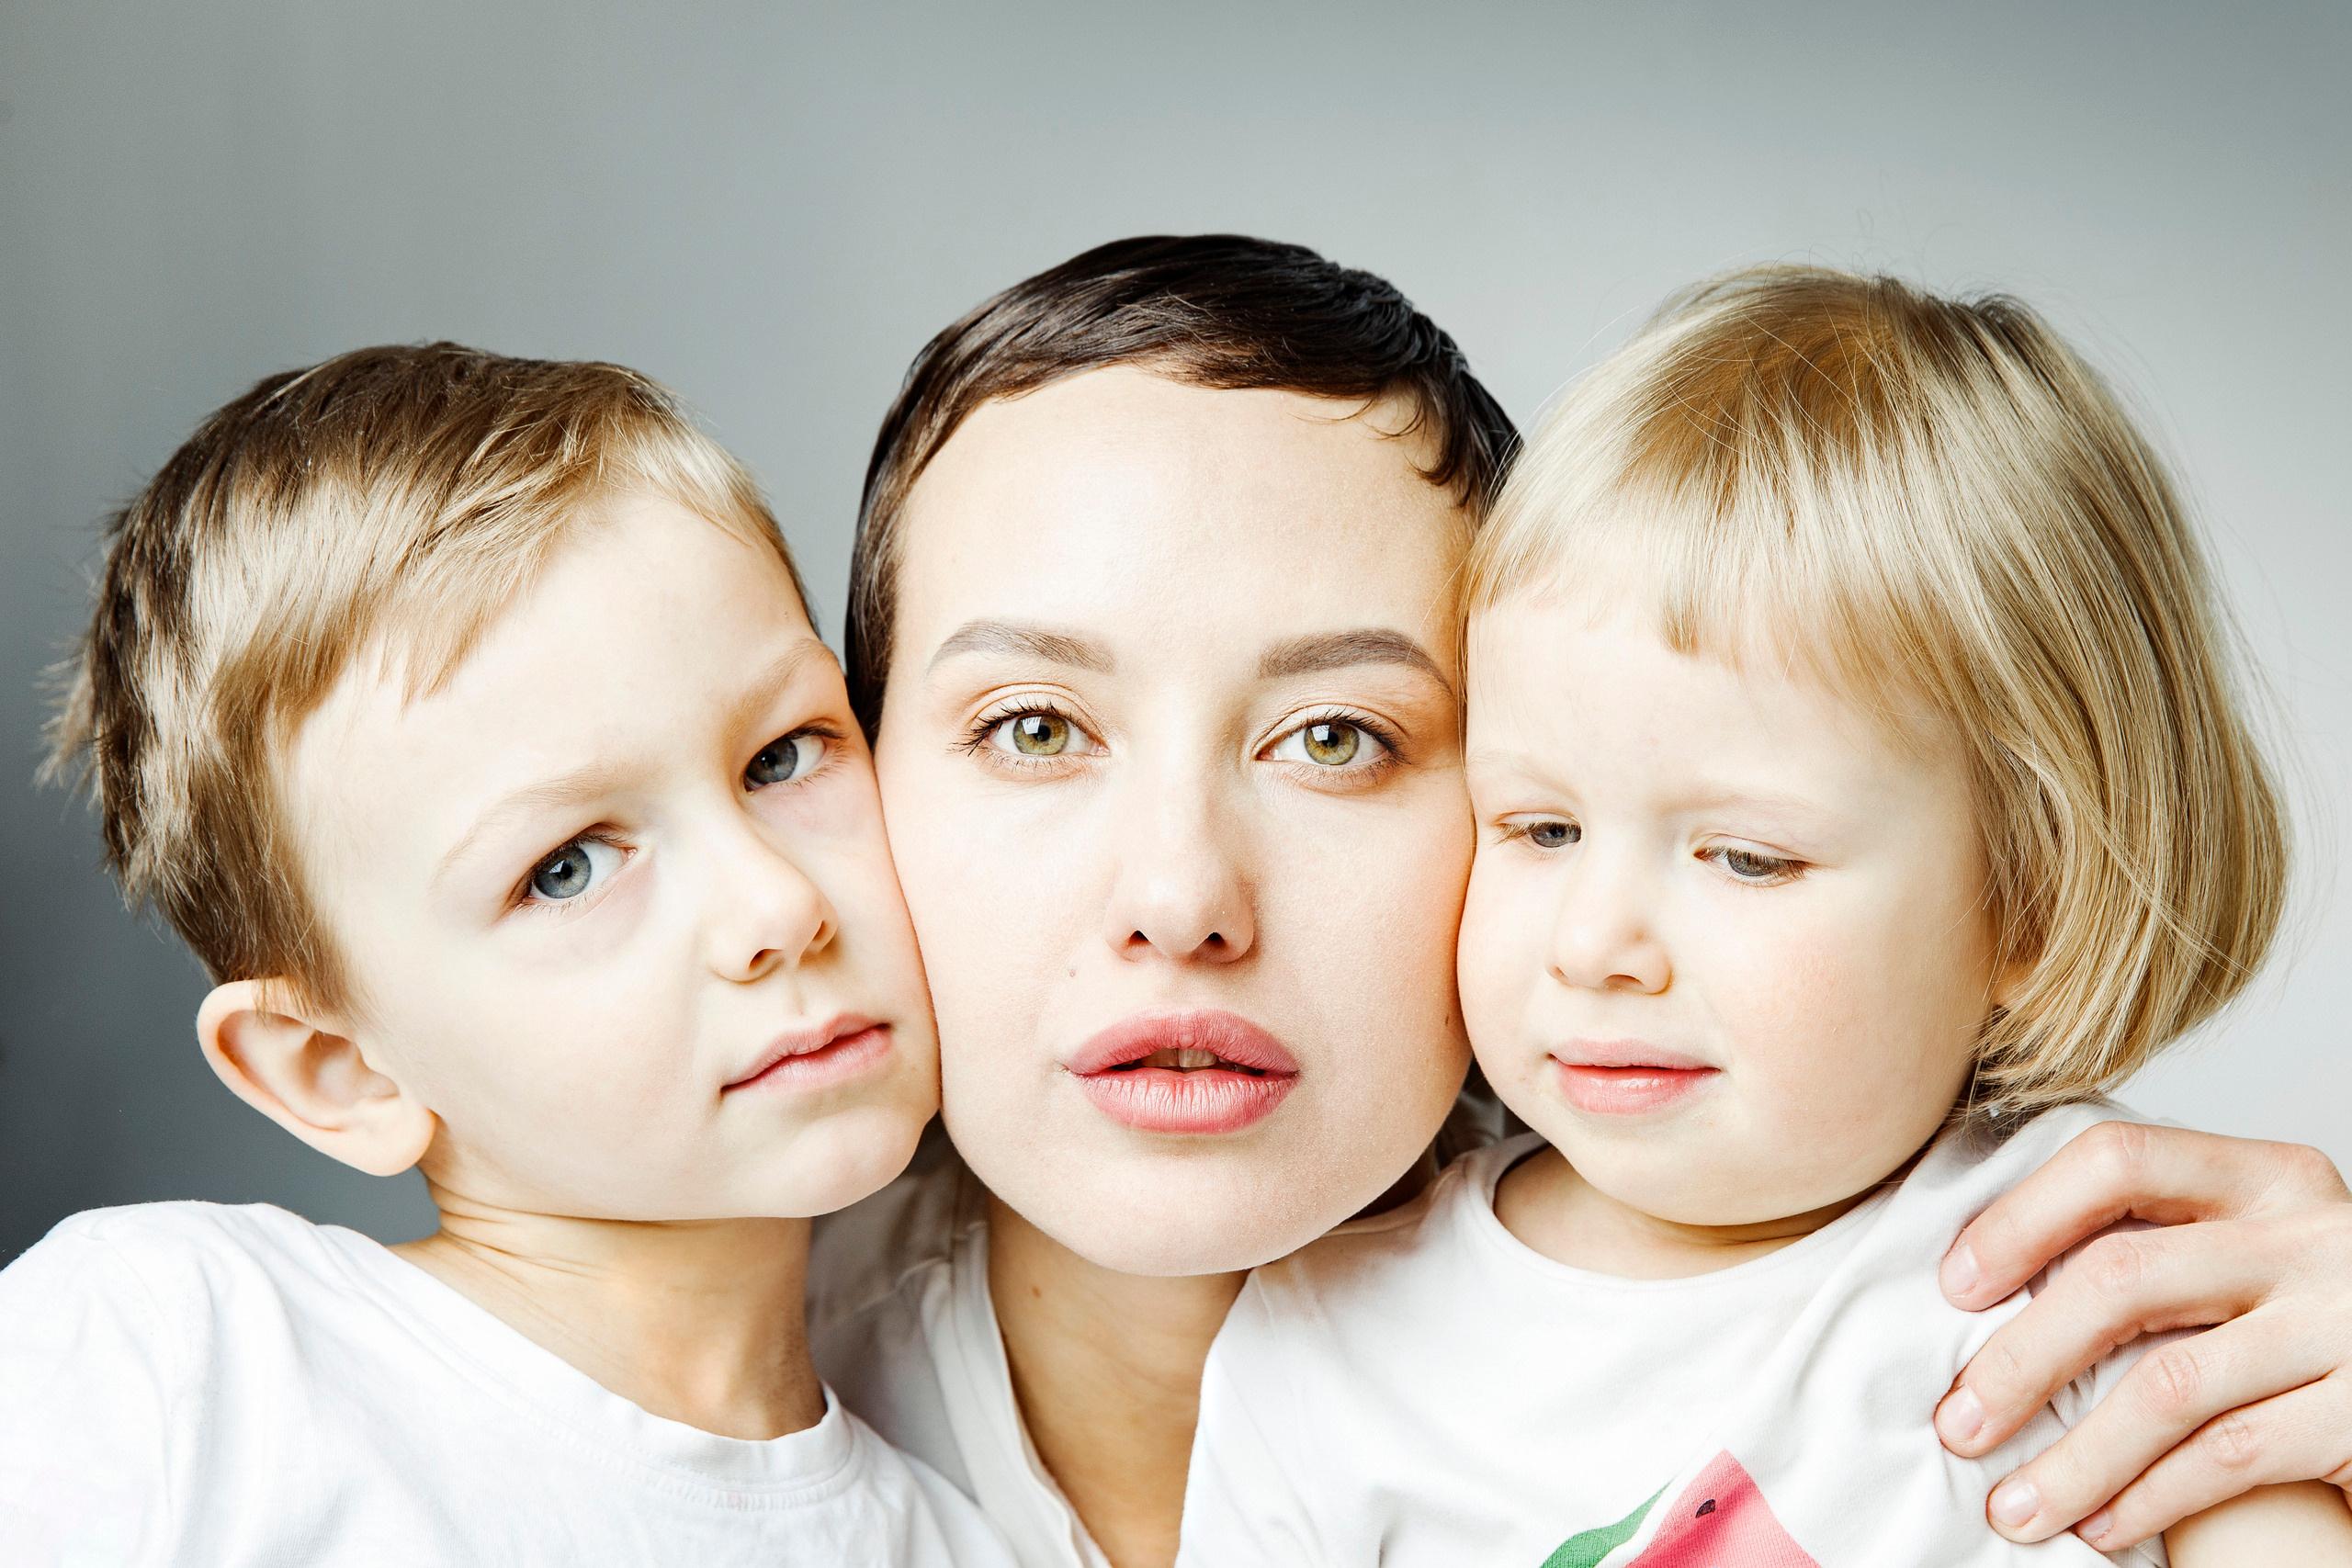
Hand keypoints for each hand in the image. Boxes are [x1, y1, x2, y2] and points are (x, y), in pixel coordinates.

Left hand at [1931, 1121, 2351, 1551]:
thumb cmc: (2303, 1316)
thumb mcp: (2248, 1248)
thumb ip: (2153, 1241)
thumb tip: (1979, 1290)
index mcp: (2264, 1177)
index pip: (2117, 1162)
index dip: (2019, 1220)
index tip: (1952, 1289)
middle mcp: (2309, 1237)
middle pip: (2123, 1277)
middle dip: (2021, 1359)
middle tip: (1957, 1422)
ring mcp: (2345, 1324)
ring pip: (2168, 1385)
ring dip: (2074, 1457)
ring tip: (2012, 1506)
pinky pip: (2231, 1457)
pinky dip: (2150, 1497)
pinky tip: (2100, 1524)